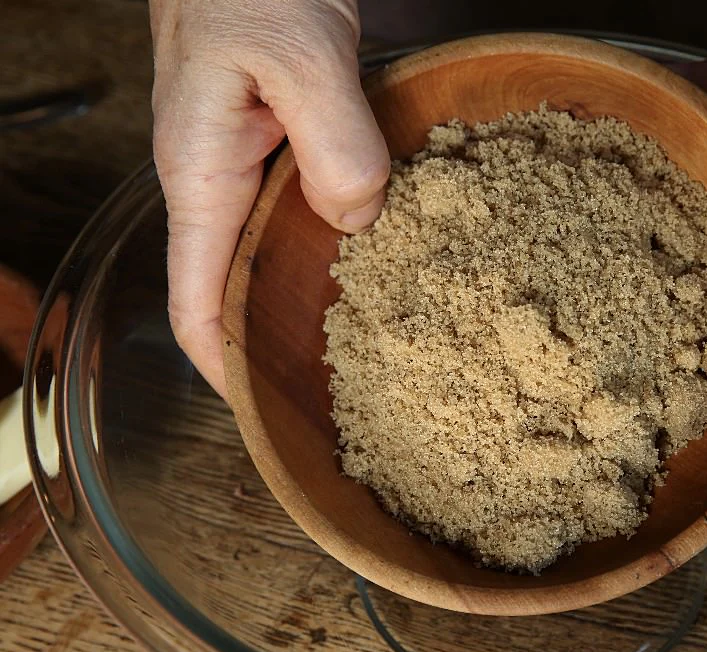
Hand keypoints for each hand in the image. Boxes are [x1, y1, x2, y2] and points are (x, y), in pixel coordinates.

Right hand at [150, 0, 389, 397]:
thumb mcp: (300, 55)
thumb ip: (333, 142)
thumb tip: (357, 219)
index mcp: (203, 177)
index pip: (192, 302)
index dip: (223, 365)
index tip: (263, 411)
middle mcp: (221, 181)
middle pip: (237, 287)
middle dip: (277, 340)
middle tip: (342, 385)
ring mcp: (251, 163)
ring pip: (274, 249)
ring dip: (311, 290)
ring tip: (372, 335)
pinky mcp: (284, 142)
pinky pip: (304, 207)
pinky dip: (337, 236)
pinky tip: (383, 250)